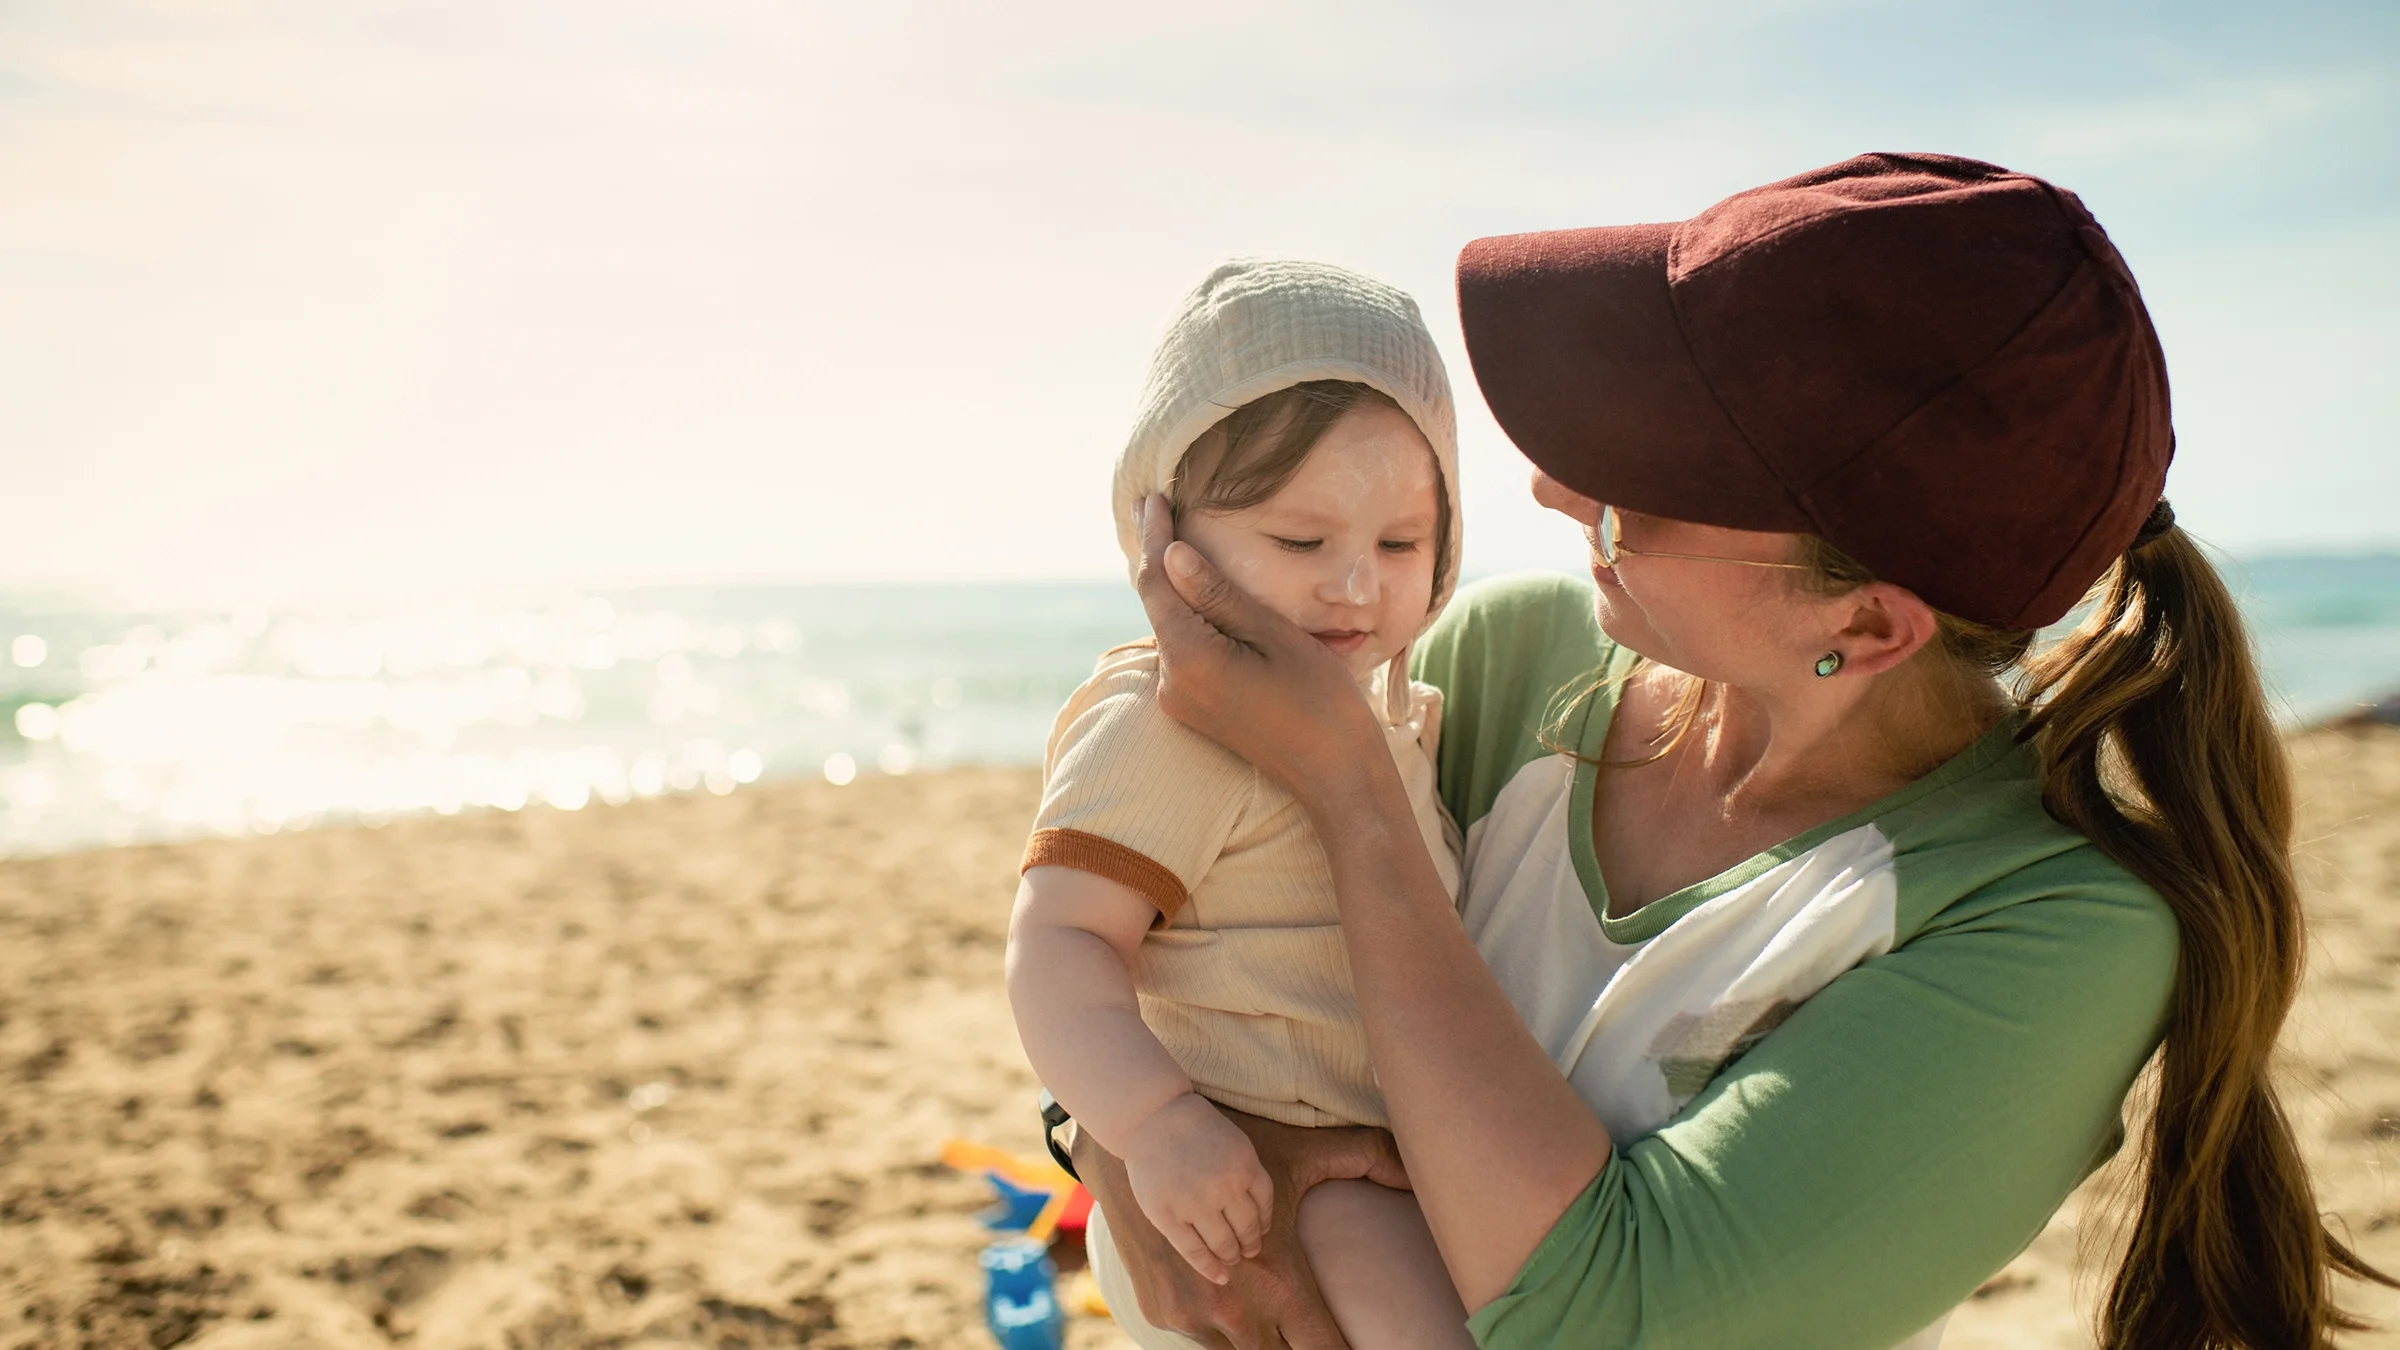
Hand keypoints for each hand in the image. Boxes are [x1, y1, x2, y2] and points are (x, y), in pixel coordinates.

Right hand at [1076, 1100, 1410, 1349]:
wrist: (1145, 1141)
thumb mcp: (1301, 1152)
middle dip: (1294, 1348)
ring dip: (1254, 1339)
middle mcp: (1237, 1310)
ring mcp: (1194, 1317)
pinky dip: (1216, 1329)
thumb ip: (1366, 1156)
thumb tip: (1418, 1173)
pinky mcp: (1160, 1315)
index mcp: (1280, 1282)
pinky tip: (1227, 1305)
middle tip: (1305, 1331)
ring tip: (1270, 1317)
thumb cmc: (1236, 1146)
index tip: (1358, 1349)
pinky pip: (1200, 1340)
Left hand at [1132, 495, 1387, 804]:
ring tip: (1179, 538)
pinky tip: (1202, 595)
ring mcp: (1181, 701)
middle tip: (1161, 506)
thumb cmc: (1320, 701)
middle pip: (1159, 605)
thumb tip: (1171, 555)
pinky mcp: (1195, 711)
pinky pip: (1184, 651)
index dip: (1154, 536)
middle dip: (1161, 558)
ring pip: (1171, 628)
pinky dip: (1191, 619)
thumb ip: (1220, 596)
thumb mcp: (1275, 635)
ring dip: (1177, 589)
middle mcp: (1172, 684)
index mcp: (1191, 660)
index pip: (1157, 583)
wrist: (1336, 775)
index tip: (1152, 497)